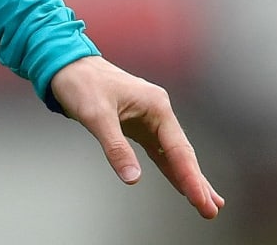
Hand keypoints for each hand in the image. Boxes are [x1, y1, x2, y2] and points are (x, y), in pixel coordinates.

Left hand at [49, 55, 223, 219]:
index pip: (178, 149)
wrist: (66, 66)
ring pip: (173, 154)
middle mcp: (157, 112)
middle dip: (196, 182)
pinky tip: (180, 183)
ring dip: (187, 177)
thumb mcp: (96, 116)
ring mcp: (149, 119)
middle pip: (181, 152)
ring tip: (206, 202)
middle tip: (211, 210)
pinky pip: (158, 151)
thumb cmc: (82, 84)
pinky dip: (170, 168)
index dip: (190, 177)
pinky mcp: (137, 125)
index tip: (202, 200)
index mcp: (156, 105)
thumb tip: (133, 178)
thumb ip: (116, 148)